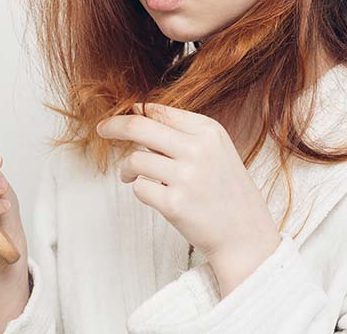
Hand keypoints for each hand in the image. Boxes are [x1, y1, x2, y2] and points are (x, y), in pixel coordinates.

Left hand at [95, 103, 279, 264]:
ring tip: (131, 176)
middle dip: (114, 127)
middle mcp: (198, 149)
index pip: (158, 110)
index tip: (118, 118)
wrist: (245, 235)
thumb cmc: (226, 191)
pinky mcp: (174, 204)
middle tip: (101, 129)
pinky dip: (140, 190)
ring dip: (127, 169)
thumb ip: (181, 132)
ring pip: (134, 160)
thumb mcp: (216, 149)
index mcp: (208, 131)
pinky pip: (139, 188)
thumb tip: (137, 112)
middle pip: (139, 127)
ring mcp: (186, 177)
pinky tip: (155, 196)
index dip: (133, 113)